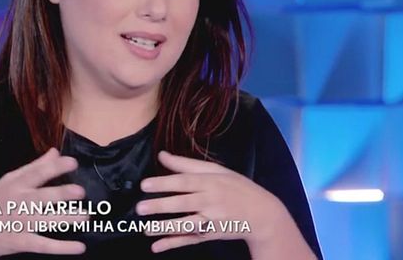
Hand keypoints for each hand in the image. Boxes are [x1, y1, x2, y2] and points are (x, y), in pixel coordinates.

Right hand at [0, 148, 87, 258]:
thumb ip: (34, 167)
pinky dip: (63, 247)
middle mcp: (18, 202)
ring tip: (86, 217)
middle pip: (42, 197)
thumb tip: (55, 151)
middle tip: (81, 192)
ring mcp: (19, 223)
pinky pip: (44, 244)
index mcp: (15, 184)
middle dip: (61, 194)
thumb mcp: (8, 181)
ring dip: (67, 219)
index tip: (73, 162)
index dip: (55, 167)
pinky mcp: (20, 242)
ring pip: (46, 221)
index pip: (36, 172)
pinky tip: (80, 246)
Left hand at [135, 150, 302, 255]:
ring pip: (186, 225)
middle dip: (161, 206)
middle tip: (140, 207)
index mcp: (211, 182)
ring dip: (165, 228)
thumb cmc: (236, 187)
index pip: (185, 182)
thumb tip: (162, 155)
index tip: (145, 185)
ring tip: (145, 229)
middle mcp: (211, 202)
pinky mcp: (210, 236)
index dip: (165, 183)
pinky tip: (156, 247)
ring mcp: (211, 221)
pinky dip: (173, 244)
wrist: (262, 214)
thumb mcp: (216, 171)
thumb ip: (187, 165)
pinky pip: (190, 240)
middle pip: (183, 204)